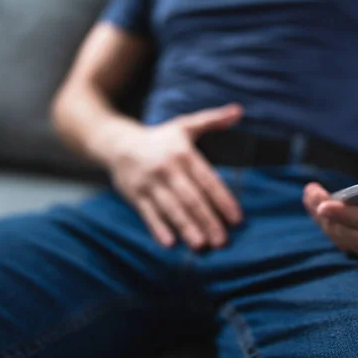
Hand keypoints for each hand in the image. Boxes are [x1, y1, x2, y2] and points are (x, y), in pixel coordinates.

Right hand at [106, 104, 243, 249]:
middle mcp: (167, 169)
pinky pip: (148, 215)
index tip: (236, 218)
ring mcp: (150, 184)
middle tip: (223, 241)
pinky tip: (170, 244)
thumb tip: (238, 111)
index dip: (222, 199)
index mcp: (183, 153)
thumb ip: (213, 120)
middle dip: (208, 220)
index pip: (207, 179)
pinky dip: (158, 229)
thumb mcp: (185, 125)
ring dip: (187, 228)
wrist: (118, 143)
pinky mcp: (135, 196)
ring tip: (201, 246)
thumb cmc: (160, 138)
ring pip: (171, 209)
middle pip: (191, 198)